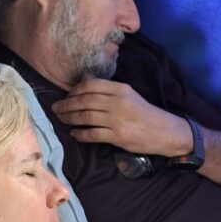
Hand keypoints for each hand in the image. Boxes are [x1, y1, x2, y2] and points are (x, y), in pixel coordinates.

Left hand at [51, 80, 191, 155]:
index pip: (90, 85)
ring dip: (69, 118)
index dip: (74, 90)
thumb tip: (84, 87)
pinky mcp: (117, 136)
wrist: (164, 131)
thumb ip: (109, 92)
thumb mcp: (129, 95)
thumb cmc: (144, 113)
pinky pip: (92, 134)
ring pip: (84, 117)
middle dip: (66, 105)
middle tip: (56, 108)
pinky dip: (80, 134)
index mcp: (120, 89)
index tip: (67, 95)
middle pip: (84, 101)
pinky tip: (74, 133)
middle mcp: (117, 102)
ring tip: (61, 119)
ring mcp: (117, 120)